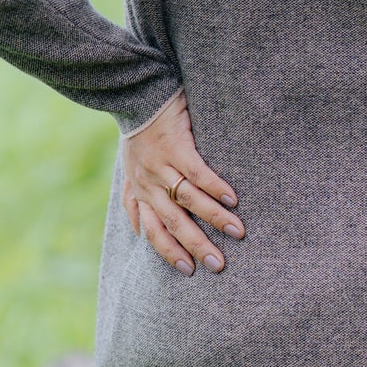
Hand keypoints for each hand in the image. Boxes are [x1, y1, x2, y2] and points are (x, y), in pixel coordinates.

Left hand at [120, 91, 243, 275]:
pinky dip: (214, 187)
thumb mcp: (128, 171)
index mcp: (140, 192)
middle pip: (174, 223)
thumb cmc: (139, 133)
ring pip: (188, 200)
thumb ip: (133, 199)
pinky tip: (232, 199)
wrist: (137, 95)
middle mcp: (148, 183)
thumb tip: (136, 231)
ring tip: (237, 232)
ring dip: (214, 218)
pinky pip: (196, 172)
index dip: (170, 252)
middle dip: (197, 246)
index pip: (153, 231)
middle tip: (218, 264)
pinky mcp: (175, 145)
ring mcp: (161, 165)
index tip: (189, 270)